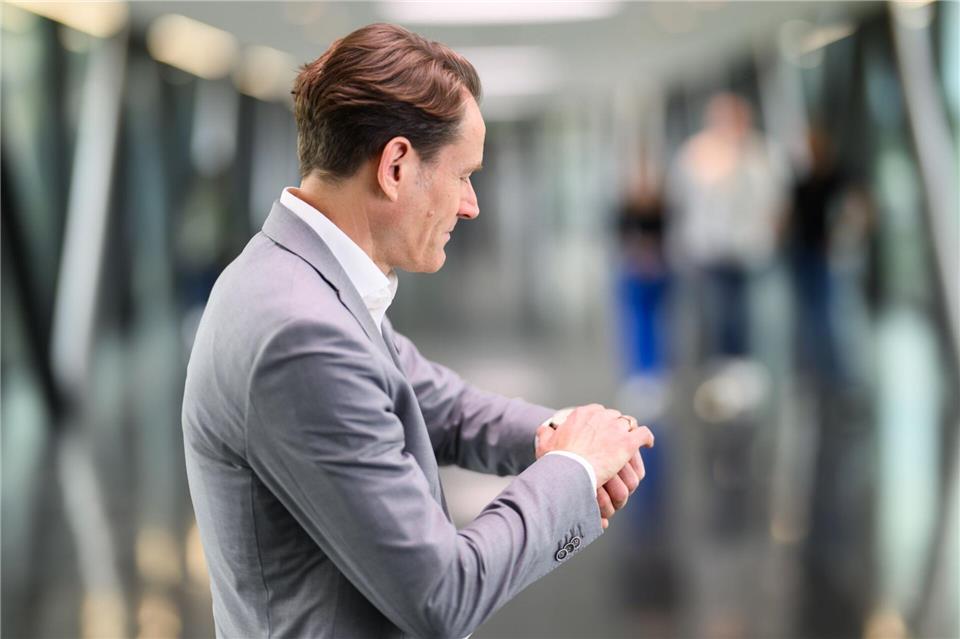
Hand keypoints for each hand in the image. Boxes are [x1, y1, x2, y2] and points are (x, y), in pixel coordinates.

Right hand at [537, 408, 653, 528]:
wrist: (569, 470)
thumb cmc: (556, 460)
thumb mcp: (545, 443)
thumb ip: (545, 432)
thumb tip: (545, 428)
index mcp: (582, 414)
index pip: (597, 411)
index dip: (600, 422)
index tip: (600, 431)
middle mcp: (601, 416)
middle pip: (614, 417)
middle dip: (614, 427)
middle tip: (614, 440)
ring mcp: (616, 429)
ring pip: (628, 424)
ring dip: (629, 433)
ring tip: (630, 442)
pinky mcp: (627, 443)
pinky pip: (643, 434)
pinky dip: (647, 438)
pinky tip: (648, 444)